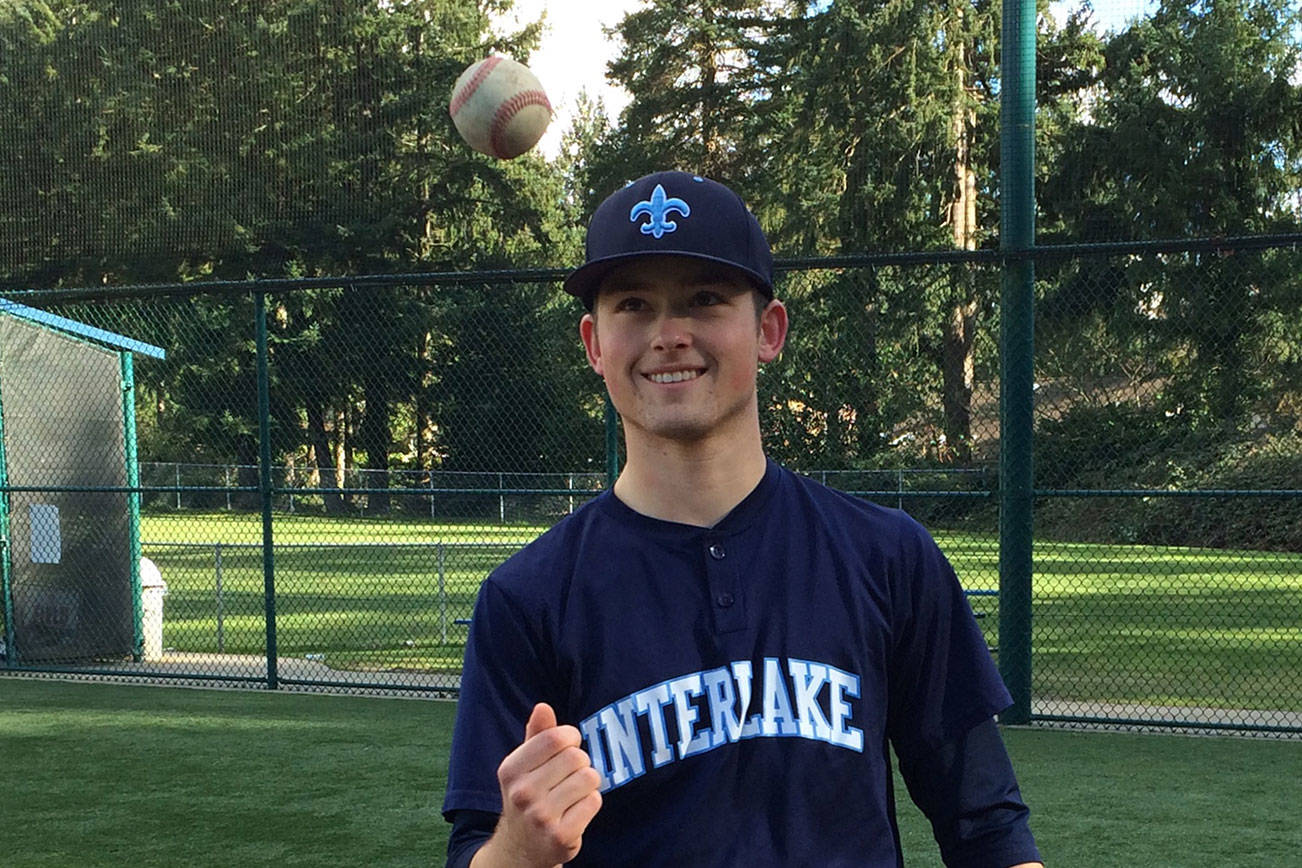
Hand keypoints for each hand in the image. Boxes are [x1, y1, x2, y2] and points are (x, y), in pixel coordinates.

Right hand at [472, 703, 603, 867]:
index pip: (556, 737)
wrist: (521, 847)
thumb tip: (543, 707)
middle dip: (581, 762)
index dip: (570, 737)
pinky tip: (576, 811)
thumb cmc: (529, 796)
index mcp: (510, 770)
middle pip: (577, 757)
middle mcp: (522, 793)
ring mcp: (540, 817)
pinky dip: (591, 803)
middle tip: (570, 775)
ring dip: (588, 783)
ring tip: (574, 792)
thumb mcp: (525, 765)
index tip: (567, 747)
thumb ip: (537, 735)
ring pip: (589, 778)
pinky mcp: (561, 836)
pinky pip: (594, 802)